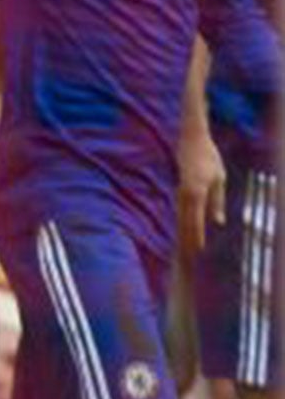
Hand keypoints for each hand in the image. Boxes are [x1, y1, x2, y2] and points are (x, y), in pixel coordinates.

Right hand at [177, 125, 226, 256]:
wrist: (191, 140)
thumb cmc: (209, 157)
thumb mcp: (219, 178)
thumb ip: (217, 201)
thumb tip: (217, 222)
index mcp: (197, 192)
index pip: (196, 220)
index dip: (197, 236)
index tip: (198, 251)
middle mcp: (185, 194)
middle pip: (185, 222)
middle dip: (187, 239)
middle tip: (188, 257)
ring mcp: (179, 191)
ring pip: (180, 217)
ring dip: (183, 233)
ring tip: (184, 248)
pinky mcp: (178, 189)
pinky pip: (180, 210)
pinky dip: (182, 222)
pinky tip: (183, 229)